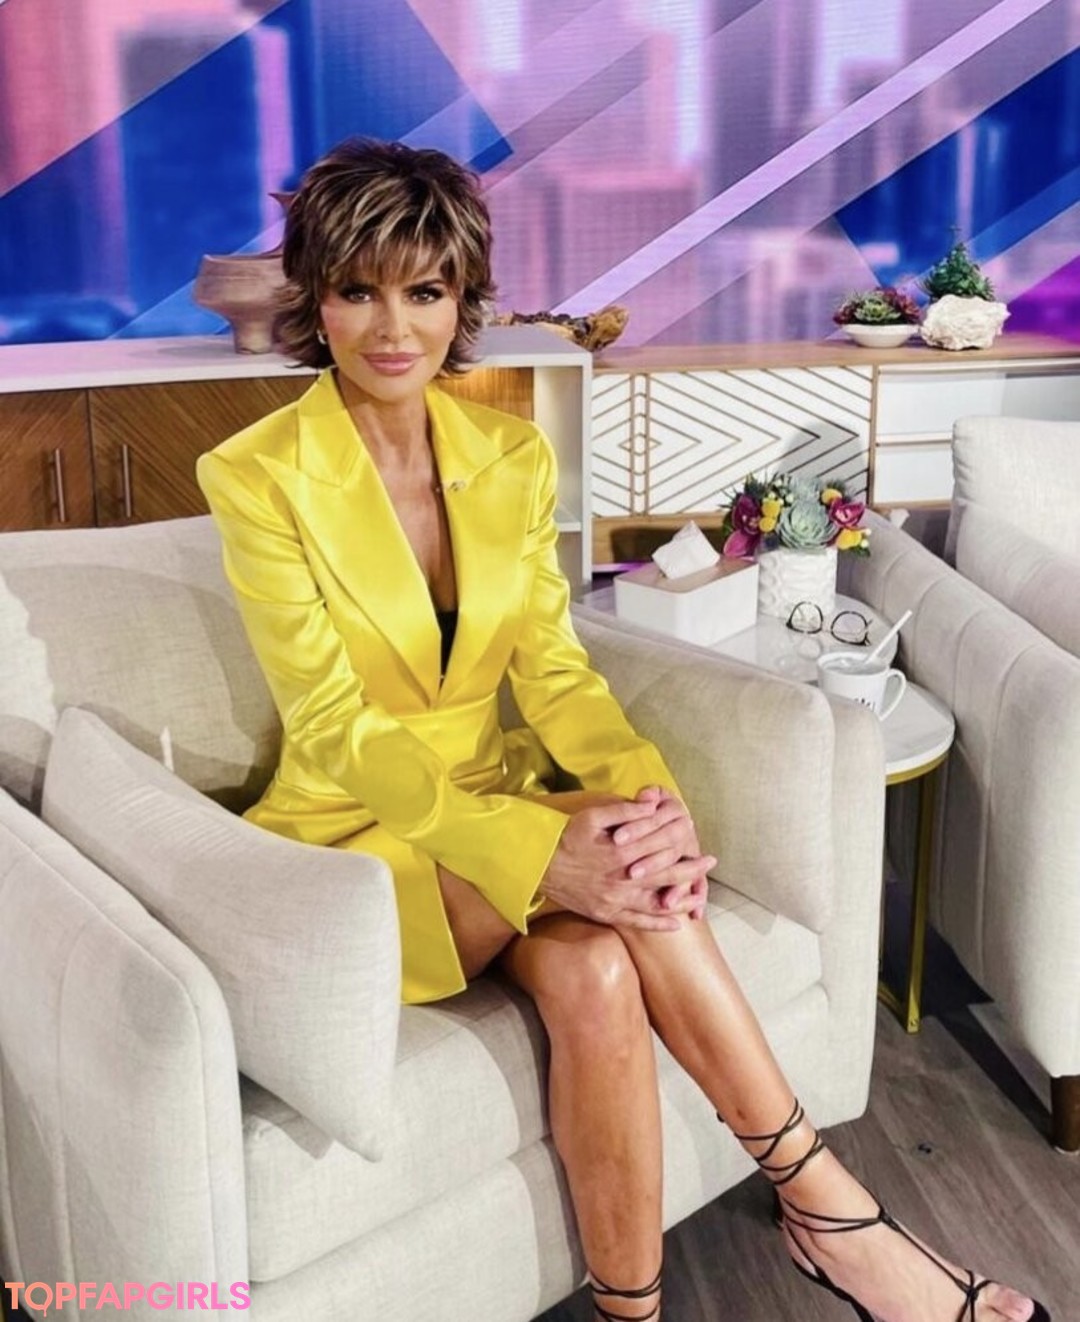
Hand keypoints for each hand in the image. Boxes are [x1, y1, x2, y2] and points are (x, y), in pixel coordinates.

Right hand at [542, 798, 713, 931]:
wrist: (537, 865)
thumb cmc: (565, 836)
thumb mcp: (592, 815)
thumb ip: (624, 809)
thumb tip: (653, 802)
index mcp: (621, 850)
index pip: (660, 843)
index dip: (679, 835)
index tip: (692, 830)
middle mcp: (623, 878)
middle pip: (667, 873)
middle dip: (692, 867)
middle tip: (710, 861)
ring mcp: (615, 899)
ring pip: (658, 902)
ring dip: (683, 899)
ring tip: (701, 895)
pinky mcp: (607, 913)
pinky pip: (638, 922)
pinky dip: (659, 924)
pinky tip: (676, 924)